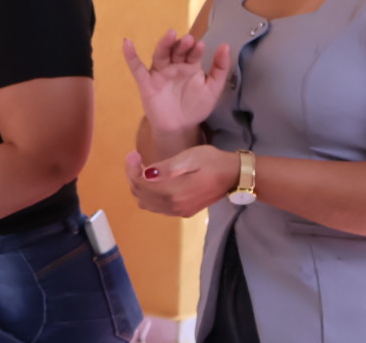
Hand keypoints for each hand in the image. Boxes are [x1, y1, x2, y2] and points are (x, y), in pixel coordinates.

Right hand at [122, 31, 230, 136]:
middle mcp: (174, 66)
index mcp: (190, 66)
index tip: (201, 45)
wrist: (180, 128)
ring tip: (170, 35)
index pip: (192, 53)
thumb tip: (226, 46)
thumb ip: (220, 69)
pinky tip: (127, 43)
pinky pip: (137, 68)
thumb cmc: (196, 107)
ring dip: (164, 44)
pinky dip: (131, 56)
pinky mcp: (146, 83)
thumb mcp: (213, 89)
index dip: (196, 49)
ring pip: (160, 55)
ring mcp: (159, 73)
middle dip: (181, 45)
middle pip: (176, 51)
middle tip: (188, 39)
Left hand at [124, 145, 239, 217]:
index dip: (131, 169)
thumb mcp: (190, 157)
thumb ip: (167, 168)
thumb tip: (146, 174)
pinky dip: (149, 195)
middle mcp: (173, 206)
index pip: (140, 184)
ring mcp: (179, 211)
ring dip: (140, 187)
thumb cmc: (212, 161)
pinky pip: (157, 208)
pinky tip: (155, 181)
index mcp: (174, 192)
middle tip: (137, 159)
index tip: (134, 154)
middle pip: (140, 195)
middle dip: (133, 177)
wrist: (234, 176)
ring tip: (143, 170)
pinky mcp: (184, 212)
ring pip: (147, 204)